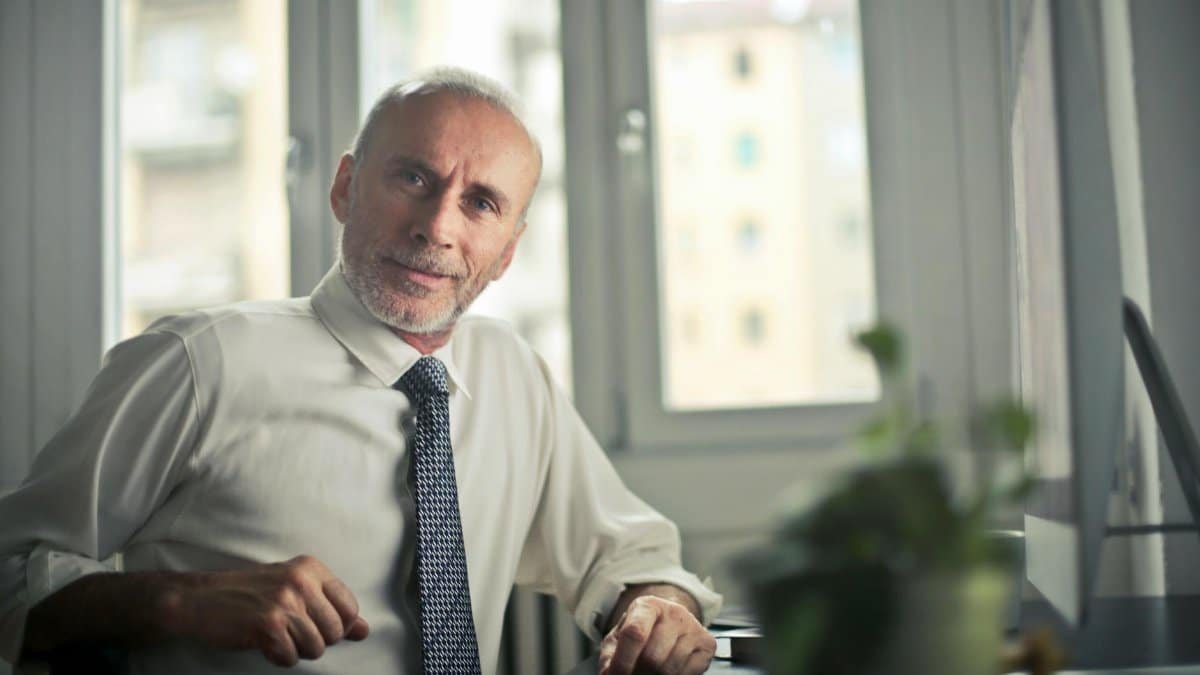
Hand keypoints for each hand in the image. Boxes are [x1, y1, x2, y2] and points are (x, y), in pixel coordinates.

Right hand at [166, 555, 369, 666]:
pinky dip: (279, 657)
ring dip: (296, 650)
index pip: (350, 607)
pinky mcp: (268, 625)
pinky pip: (291, 657)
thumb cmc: (251, 594)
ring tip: (277, 636)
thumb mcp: (295, 591)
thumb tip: (365, 631)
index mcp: (312, 569)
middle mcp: (302, 581)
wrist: (201, 598)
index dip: (337, 626)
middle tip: (290, 631)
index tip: (315, 624)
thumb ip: (332, 609)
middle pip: (335, 632)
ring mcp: (285, 602)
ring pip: (316, 648)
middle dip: (316, 641)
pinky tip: (265, 643)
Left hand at [597, 595, 715, 674]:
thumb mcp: (619, 639)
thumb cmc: (641, 630)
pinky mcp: (707, 644)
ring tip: (649, 672)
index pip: (634, 633)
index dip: (623, 661)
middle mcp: (674, 612)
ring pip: (670, 668)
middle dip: (639, 672)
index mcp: (647, 605)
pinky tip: (668, 671)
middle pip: (652, 656)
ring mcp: (693, 627)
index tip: (617, 674)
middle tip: (635, 673)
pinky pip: (688, 673)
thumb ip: (610, 657)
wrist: (669, 622)